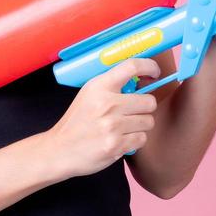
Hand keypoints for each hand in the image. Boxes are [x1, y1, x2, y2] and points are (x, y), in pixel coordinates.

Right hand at [41, 57, 160, 178]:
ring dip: (140, 126)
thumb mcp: (89, 95)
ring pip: (148, 122)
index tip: (155, 73)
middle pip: (149, 101)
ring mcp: (112, 125)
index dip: (149, 66)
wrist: (60, 149)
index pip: (132, 66)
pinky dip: (134, 141)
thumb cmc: (77, 122)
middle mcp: (107, 103)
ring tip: (124, 128)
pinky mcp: (116, 145)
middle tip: (133, 112)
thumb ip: (112, 86)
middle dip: (145, 108)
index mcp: (99, 86)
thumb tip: (142, 80)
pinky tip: (121, 140)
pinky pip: (142, 139)